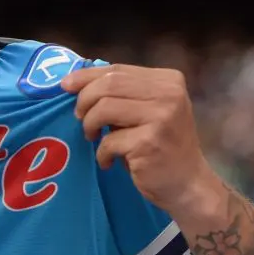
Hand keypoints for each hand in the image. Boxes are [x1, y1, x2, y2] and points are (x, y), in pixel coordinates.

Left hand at [62, 64, 210, 211]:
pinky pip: (109, 141)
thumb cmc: (163, 146)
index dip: (87, 76)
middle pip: (109, 85)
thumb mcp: (150, 111)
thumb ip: (125, 93)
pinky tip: (109, 161)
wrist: (187, 184)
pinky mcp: (149, 142)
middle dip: (84, 100)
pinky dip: (102, 153)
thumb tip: (77, 81)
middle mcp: (169, 93)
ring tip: (93, 138)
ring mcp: (161, 117)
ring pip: (104, 108)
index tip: (66, 85)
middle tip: (79, 118)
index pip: (118, 69)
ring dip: (90, 125)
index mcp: (168, 80)